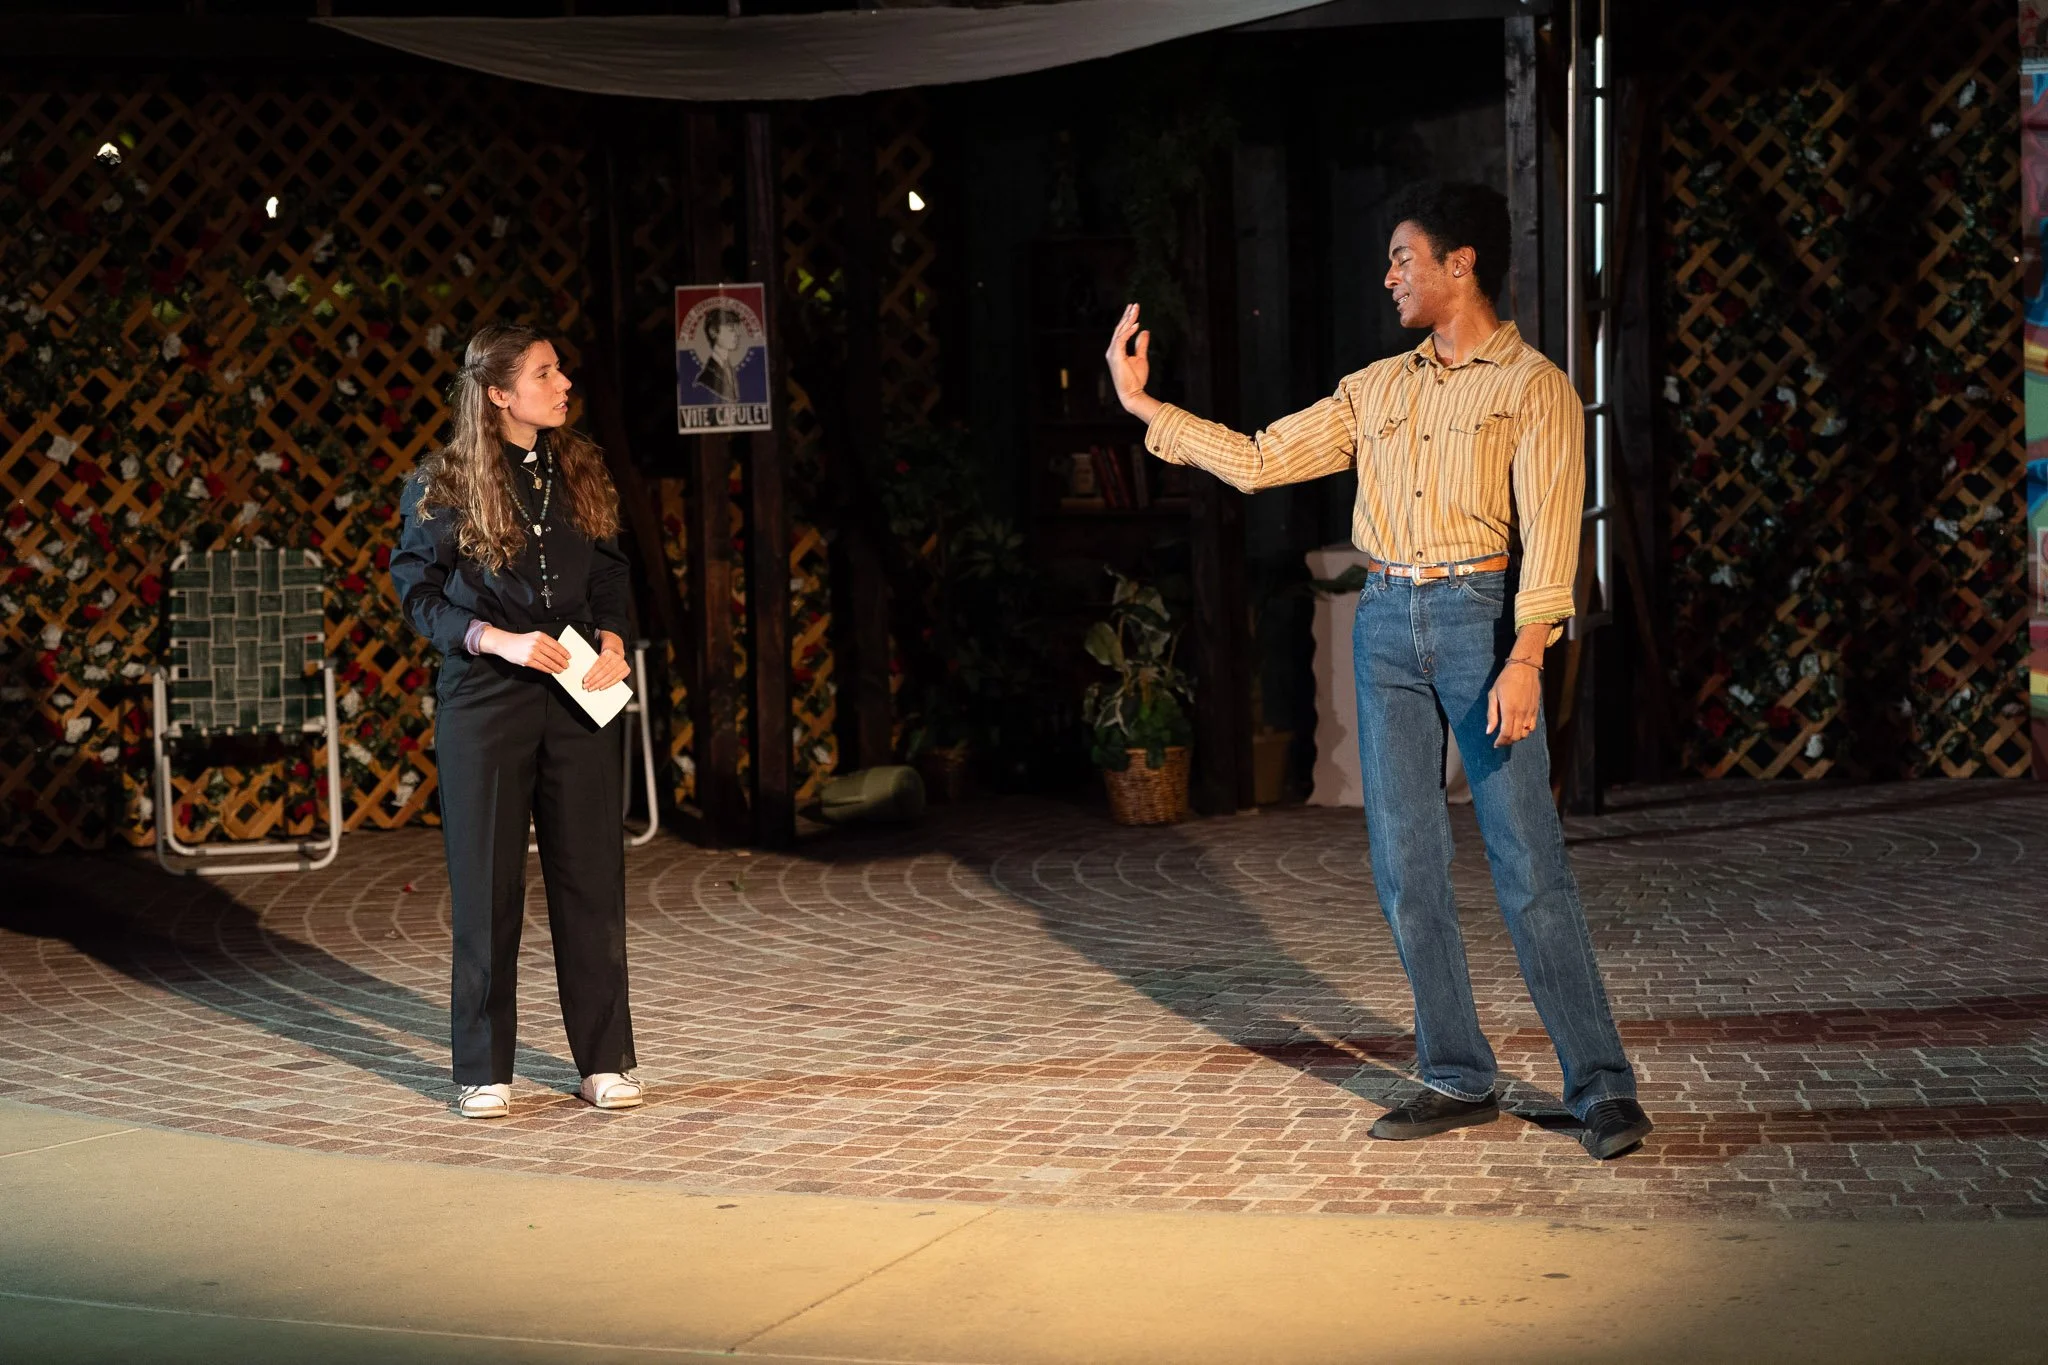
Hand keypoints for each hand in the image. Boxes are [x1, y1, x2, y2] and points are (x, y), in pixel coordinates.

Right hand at [486, 628, 569, 674]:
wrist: (505, 643)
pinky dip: (548, 670)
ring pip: (549, 662)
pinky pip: (541, 667)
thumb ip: (545, 642)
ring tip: (560, 670)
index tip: (568, 657)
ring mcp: (532, 652)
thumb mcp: (534, 636)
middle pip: (554, 654)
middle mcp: (537, 643)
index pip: (556, 645)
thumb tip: (558, 652)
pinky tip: (551, 671)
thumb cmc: (521, 641)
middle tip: (566, 665)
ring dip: (556, 667)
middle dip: (562, 661)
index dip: (564, 652)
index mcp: (540, 636)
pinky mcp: (527, 660)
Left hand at [582, 631, 630, 690]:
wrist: (616, 650)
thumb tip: (586, 675)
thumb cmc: (605, 654)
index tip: (585, 680)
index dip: (592, 673)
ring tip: (592, 688)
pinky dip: (608, 684)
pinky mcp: (626, 670)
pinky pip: (617, 679)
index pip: (599, 664)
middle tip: (587, 686)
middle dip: (595, 680)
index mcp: (609, 652)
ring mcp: (623, 664)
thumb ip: (593, 662)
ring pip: (611, 676)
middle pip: (605, 671)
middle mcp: (617, 658)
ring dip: (600, 684)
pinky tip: (601, 688)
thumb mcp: (598, 654)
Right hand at [1105, 304, 1162, 423]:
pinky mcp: (1116, 356)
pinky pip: (1122, 340)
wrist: (1132, 393)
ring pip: (1120, 332)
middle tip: (1134, 304)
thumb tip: (1144, 331)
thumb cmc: (1136, 379)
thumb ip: (1141, 344)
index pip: (1121, 331)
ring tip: (1135, 310)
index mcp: (1116, 350)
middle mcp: (1112, 350)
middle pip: (1120, 329)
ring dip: (1128, 320)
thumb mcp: (1141, 358)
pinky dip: (1129, 331)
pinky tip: (1137, 324)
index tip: (1134, 309)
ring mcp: (1113, 353)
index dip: (1127, 320)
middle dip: (1127, 316)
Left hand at [1487, 658, 1542, 747]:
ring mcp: (1530, 712)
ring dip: (1516, 738)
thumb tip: (1489, 731)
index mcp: (1509, 710)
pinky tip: (1519, 729)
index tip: (1495, 744)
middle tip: (1500, 741)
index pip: (1506, 733)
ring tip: (1509, 735)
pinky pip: (1532, 727)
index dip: (1500, 742)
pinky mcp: (1536, 710)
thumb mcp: (1493, 695)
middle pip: (1516, 736)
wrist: (1524, 668)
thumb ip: (1491, 714)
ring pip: (1525, 733)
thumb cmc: (1506, 680)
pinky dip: (1525, 732)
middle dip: (1507, 742)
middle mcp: (1521, 713)